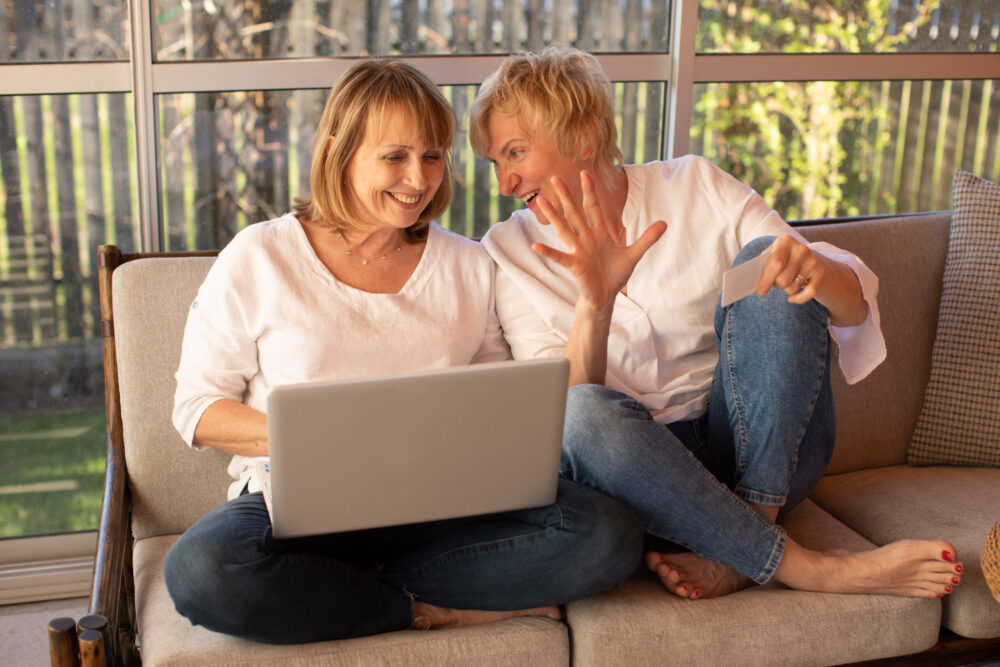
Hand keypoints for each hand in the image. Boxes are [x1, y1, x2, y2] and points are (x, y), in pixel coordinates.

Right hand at [532, 171, 666, 313]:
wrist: (606, 296)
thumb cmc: (615, 274)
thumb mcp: (634, 254)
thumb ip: (647, 238)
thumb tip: (665, 223)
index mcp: (600, 233)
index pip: (594, 208)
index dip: (590, 191)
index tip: (585, 174)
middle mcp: (586, 238)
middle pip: (575, 213)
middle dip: (567, 196)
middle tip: (556, 177)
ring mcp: (578, 251)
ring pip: (564, 229)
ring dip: (553, 215)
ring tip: (541, 201)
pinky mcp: (574, 265)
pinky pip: (559, 257)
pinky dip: (548, 252)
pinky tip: (536, 246)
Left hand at [754, 235, 826, 304]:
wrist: (816, 261)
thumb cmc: (786, 260)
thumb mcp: (774, 256)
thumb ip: (763, 265)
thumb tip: (750, 281)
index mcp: (785, 241)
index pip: (775, 263)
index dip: (766, 279)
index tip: (760, 291)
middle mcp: (801, 249)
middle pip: (783, 279)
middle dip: (776, 285)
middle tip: (776, 283)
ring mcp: (813, 261)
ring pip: (792, 287)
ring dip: (786, 289)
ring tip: (788, 282)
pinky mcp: (821, 273)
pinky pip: (808, 293)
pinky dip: (798, 299)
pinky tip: (792, 298)